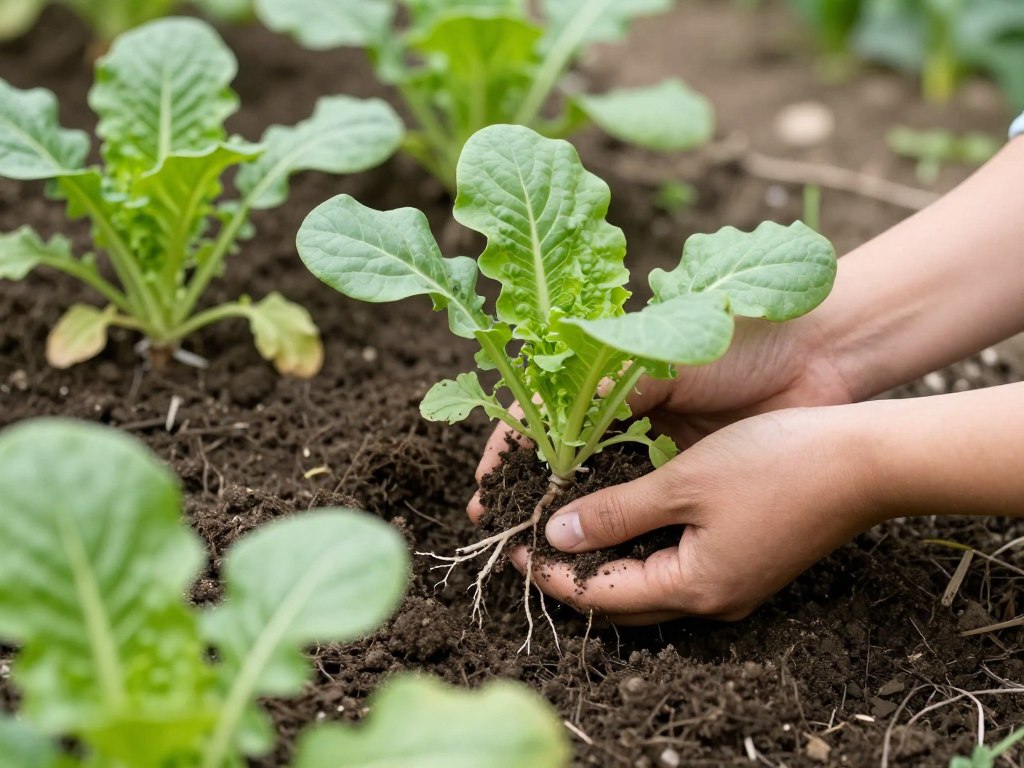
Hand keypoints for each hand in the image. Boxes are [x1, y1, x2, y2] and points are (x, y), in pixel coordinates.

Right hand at [468, 314, 851, 520]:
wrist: (821, 354)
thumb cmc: (737, 341)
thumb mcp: (659, 362)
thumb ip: (605, 398)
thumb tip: (552, 445)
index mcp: (613, 382)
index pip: (543, 422)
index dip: (509, 453)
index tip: (483, 487)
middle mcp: (631, 421)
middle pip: (566, 466)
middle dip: (530, 496)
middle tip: (499, 528)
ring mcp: (664, 453)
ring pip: (603, 495)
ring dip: (571, 522)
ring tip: (535, 550)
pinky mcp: (698, 482)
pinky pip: (649, 515)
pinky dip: (620, 532)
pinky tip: (593, 551)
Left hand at [533, 406, 880, 623]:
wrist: (866, 461)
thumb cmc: (776, 464)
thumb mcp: (683, 482)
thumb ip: (617, 512)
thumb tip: (559, 537)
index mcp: (694, 587)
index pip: (600, 595)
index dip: (550, 573)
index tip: (511, 547)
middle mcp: (713, 600)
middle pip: (622, 601)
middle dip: (572, 576)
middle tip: (530, 542)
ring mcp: (733, 585)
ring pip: (648, 585)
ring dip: (604, 563)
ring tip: (566, 531)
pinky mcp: (746, 563)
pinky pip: (675, 568)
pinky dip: (639, 550)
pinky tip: (621, 519)